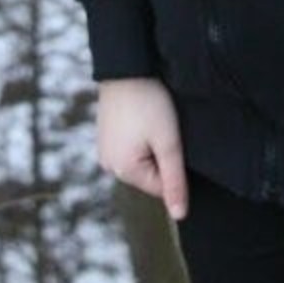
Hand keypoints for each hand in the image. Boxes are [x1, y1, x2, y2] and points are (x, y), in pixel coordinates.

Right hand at [97, 77, 188, 219]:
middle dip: (161, 154)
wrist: (126, 67)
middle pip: (149, 174)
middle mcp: (108, 165)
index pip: (161, 186)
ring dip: (151, 144)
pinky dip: (140, 135)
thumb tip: (179, 216)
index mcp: (123, 171)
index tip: (173, 138)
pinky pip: (129, 146)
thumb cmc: (150, 103)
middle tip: (163, 126)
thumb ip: (175, 181)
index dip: (174, 164)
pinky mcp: (105, 134)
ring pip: (140, 159)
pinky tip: (142, 116)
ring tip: (152, 119)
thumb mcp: (169, 143)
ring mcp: (104, 149)